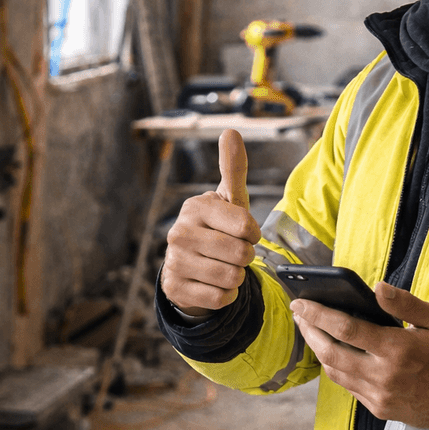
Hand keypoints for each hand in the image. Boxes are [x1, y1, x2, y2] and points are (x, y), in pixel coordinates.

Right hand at [161, 129, 261, 316]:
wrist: (189, 266)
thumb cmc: (217, 228)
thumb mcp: (228, 200)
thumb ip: (233, 168)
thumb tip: (231, 131)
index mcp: (196, 207)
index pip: (246, 227)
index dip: (254, 235)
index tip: (244, 233)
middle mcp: (179, 232)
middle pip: (241, 255)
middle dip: (246, 258)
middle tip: (233, 253)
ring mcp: (174, 261)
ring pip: (232, 278)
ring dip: (236, 277)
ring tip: (223, 267)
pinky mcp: (175, 288)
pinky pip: (221, 298)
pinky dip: (225, 295)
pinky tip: (213, 284)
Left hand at [290, 281, 428, 428]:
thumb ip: (406, 304)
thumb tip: (376, 288)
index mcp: (398, 349)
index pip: (346, 328)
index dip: (318, 314)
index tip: (301, 303)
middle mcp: (383, 375)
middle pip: (330, 353)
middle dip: (309, 331)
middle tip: (299, 314)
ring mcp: (379, 396)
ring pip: (335, 372)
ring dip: (319, 350)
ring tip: (311, 330)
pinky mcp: (379, 409)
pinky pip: (348, 387)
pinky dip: (337, 368)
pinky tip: (334, 353)